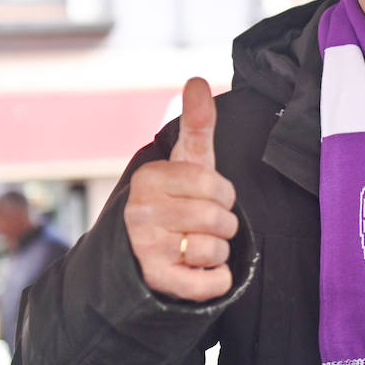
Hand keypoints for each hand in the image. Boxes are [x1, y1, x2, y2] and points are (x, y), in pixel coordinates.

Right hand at [123, 77, 238, 300]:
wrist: (140, 253)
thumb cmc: (175, 200)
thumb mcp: (187, 162)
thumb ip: (197, 124)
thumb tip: (197, 79)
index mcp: (150, 178)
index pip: (215, 185)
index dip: (223, 195)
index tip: (210, 198)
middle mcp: (141, 211)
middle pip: (218, 219)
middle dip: (222, 225)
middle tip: (203, 226)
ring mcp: (145, 248)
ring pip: (215, 251)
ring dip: (216, 252)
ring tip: (195, 246)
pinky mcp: (155, 281)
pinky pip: (211, 284)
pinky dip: (216, 282)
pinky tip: (198, 270)